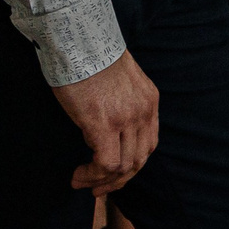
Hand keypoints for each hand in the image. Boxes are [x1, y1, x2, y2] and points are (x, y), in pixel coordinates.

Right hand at [51, 51, 160, 194]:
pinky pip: (106, 162)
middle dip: (119, 179)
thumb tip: (107, 125)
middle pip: (140, 159)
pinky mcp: (104, 123)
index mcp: (149, 100)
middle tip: (98, 188)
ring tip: (83, 183)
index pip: (149, 143)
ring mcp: (126, 118)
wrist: (79, 40)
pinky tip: (79, 175)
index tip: (113, 173)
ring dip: (103, 181)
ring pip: (124, 165)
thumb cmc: (90, 56)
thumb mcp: (119, 80)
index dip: (132, 163)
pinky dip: (93, 175)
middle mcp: (144, 111)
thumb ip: (121, 102)